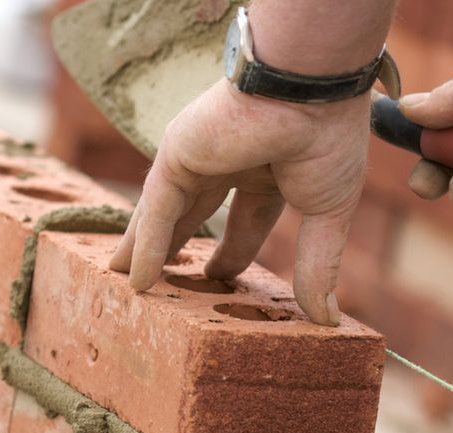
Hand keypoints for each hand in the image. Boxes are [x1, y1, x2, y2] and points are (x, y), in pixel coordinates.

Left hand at [109, 80, 372, 325]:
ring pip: (164, 213)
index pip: (245, 220)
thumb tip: (327, 318)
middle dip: (174, 248)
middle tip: (159, 282)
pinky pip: (156, 210)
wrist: (310, 93)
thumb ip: (318, 265)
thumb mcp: (328, 213)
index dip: (232, 253)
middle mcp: (228, 162)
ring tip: (124, 282)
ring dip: (144, 248)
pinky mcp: (176, 155)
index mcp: (267, 171)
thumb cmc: (329, 140)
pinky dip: (146, 246)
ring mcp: (198, 157)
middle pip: (192, 216)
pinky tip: (136, 281)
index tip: (218, 280)